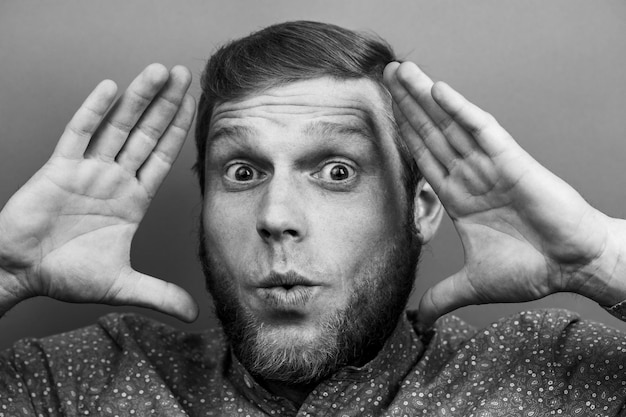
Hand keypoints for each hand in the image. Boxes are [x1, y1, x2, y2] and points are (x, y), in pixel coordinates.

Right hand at [0, 64, 197, 320]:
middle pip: (146, 133)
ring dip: (138, 99)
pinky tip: (111, 89)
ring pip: (118, 127)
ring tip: (157, 71)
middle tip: (183, 73)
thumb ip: (159, 294)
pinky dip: (94, 112)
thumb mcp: (122, 285)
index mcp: (132, 199)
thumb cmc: (65, 274)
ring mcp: (88, 170)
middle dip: (166, 104)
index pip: (162, 157)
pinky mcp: (59, 169)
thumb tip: (194, 314)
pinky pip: (79, 134)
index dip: (179, 131)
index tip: (195, 105)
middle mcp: (114, 178)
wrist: (20, 272)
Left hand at [383, 61, 625, 326]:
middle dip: (407, 105)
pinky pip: (483, 130)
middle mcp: (471, 174)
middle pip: (431, 132)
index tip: (382, 114)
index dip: (402, 135)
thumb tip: (417, 323)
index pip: (423, 158)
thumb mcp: (472, 285)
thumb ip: (442, 298)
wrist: (573, 266)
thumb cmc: (532, 268)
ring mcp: (490, 164)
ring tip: (402, 71)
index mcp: (460, 196)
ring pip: (451, 124)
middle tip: (384, 76)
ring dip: (425, 98)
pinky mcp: (513, 161)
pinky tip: (439, 90)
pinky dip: (461, 110)